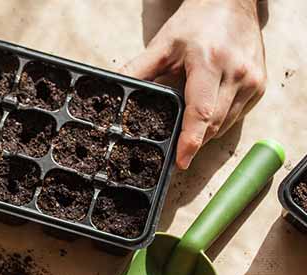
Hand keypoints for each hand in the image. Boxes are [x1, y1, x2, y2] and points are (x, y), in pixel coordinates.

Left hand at [121, 0, 265, 168]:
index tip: (181, 161)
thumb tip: (113, 91)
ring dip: (205, 134)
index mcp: (209, 63)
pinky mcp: (259, 86)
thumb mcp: (161, 45)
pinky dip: (218, 122)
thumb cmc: (196, 23)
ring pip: (225, 124)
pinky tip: (204, 117)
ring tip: (187, 135)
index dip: (190, 140)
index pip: (201, 111)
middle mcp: (236, 74)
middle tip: (175, 154)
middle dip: (193, 142)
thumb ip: (136, 70)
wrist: (232, 3)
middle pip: (213, 124)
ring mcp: (252, 81)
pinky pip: (235, 116)